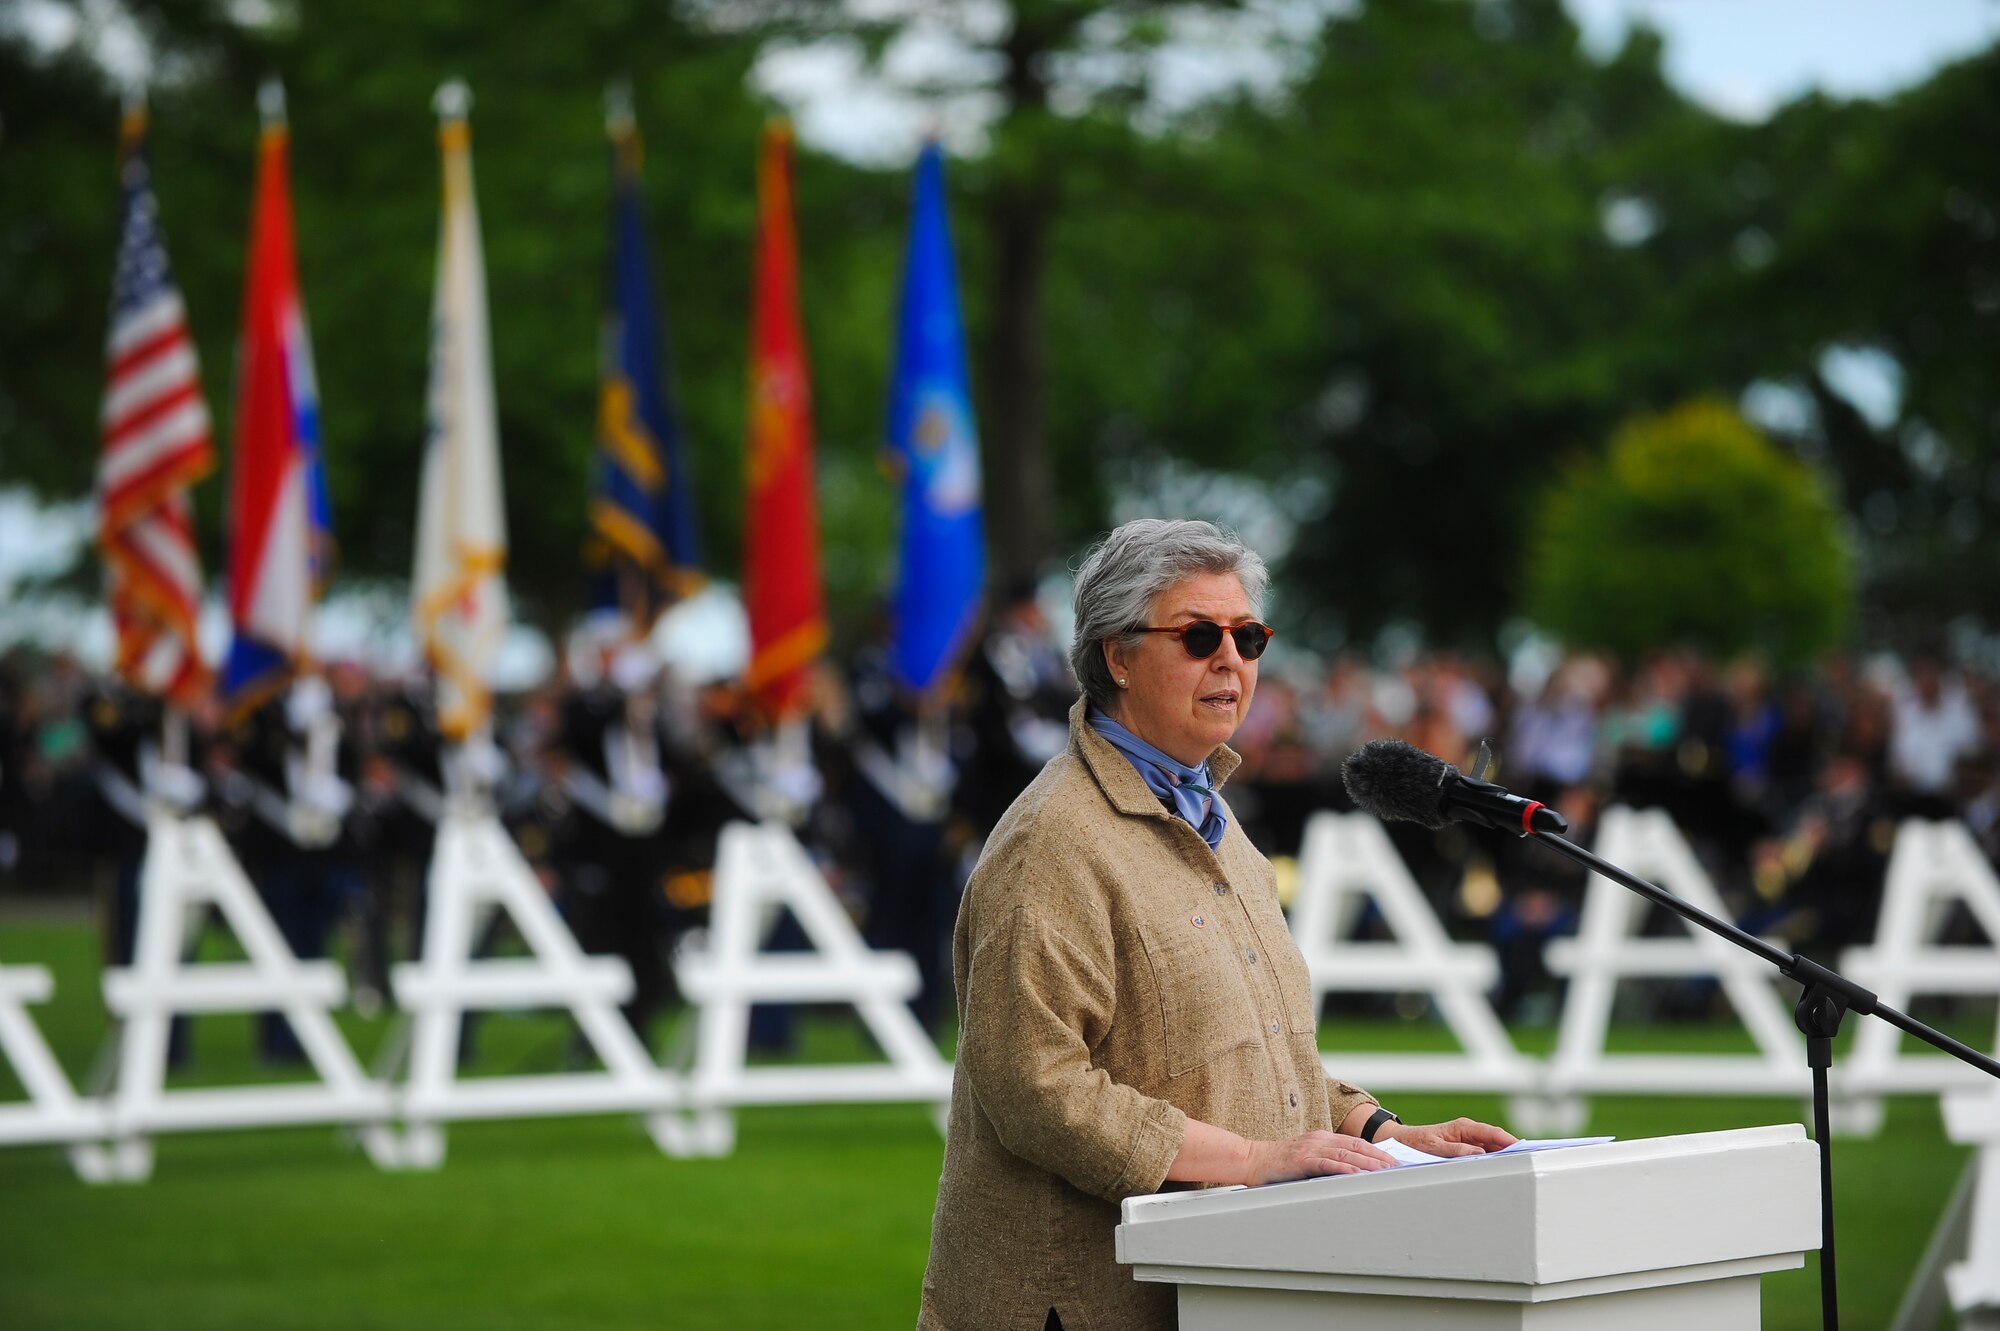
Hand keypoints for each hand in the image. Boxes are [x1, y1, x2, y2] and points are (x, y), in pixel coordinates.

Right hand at [1243, 1130, 1397, 1183]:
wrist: (1251, 1159)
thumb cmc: (1278, 1163)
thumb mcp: (1306, 1157)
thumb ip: (1326, 1160)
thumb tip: (1352, 1173)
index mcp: (1321, 1138)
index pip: (1355, 1142)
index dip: (1376, 1151)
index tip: (1393, 1160)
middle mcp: (1319, 1139)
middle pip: (1356, 1145)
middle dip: (1379, 1156)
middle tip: (1397, 1166)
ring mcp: (1310, 1148)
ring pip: (1346, 1153)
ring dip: (1368, 1162)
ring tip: (1385, 1170)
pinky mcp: (1302, 1160)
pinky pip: (1327, 1163)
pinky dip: (1344, 1168)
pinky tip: (1357, 1173)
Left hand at [1380, 1117, 1517, 1156]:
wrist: (1402, 1141)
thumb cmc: (1416, 1142)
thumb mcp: (1435, 1147)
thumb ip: (1457, 1150)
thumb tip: (1480, 1154)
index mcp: (1464, 1128)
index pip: (1493, 1133)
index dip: (1510, 1141)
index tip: (1524, 1149)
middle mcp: (1469, 1132)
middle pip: (1497, 1140)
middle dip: (1512, 1150)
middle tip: (1529, 1162)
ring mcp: (1468, 1140)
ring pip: (1492, 1148)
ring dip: (1504, 1157)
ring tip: (1520, 1169)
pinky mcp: (1466, 1149)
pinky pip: (1484, 1154)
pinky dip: (1493, 1161)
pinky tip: (1501, 1172)